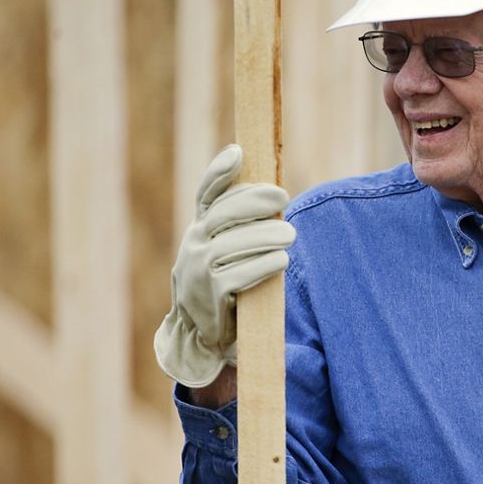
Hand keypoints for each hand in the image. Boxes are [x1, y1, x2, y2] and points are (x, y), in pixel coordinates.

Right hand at [154, 144, 295, 387]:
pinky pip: (240, 274)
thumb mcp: (225, 246)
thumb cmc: (225, 279)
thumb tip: (273, 192)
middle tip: (283, 198)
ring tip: (289, 236)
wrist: (203, 331)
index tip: (238, 153)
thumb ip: (240, 222)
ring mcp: (198, 268)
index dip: (220, 171)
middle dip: (255, 202)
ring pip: (234, 244)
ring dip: (266, 237)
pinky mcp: (211, 293)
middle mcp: (193, 242)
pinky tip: (280, 261)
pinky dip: (263, 266)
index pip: (207, 193)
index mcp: (199, 226)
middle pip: (224, 213)